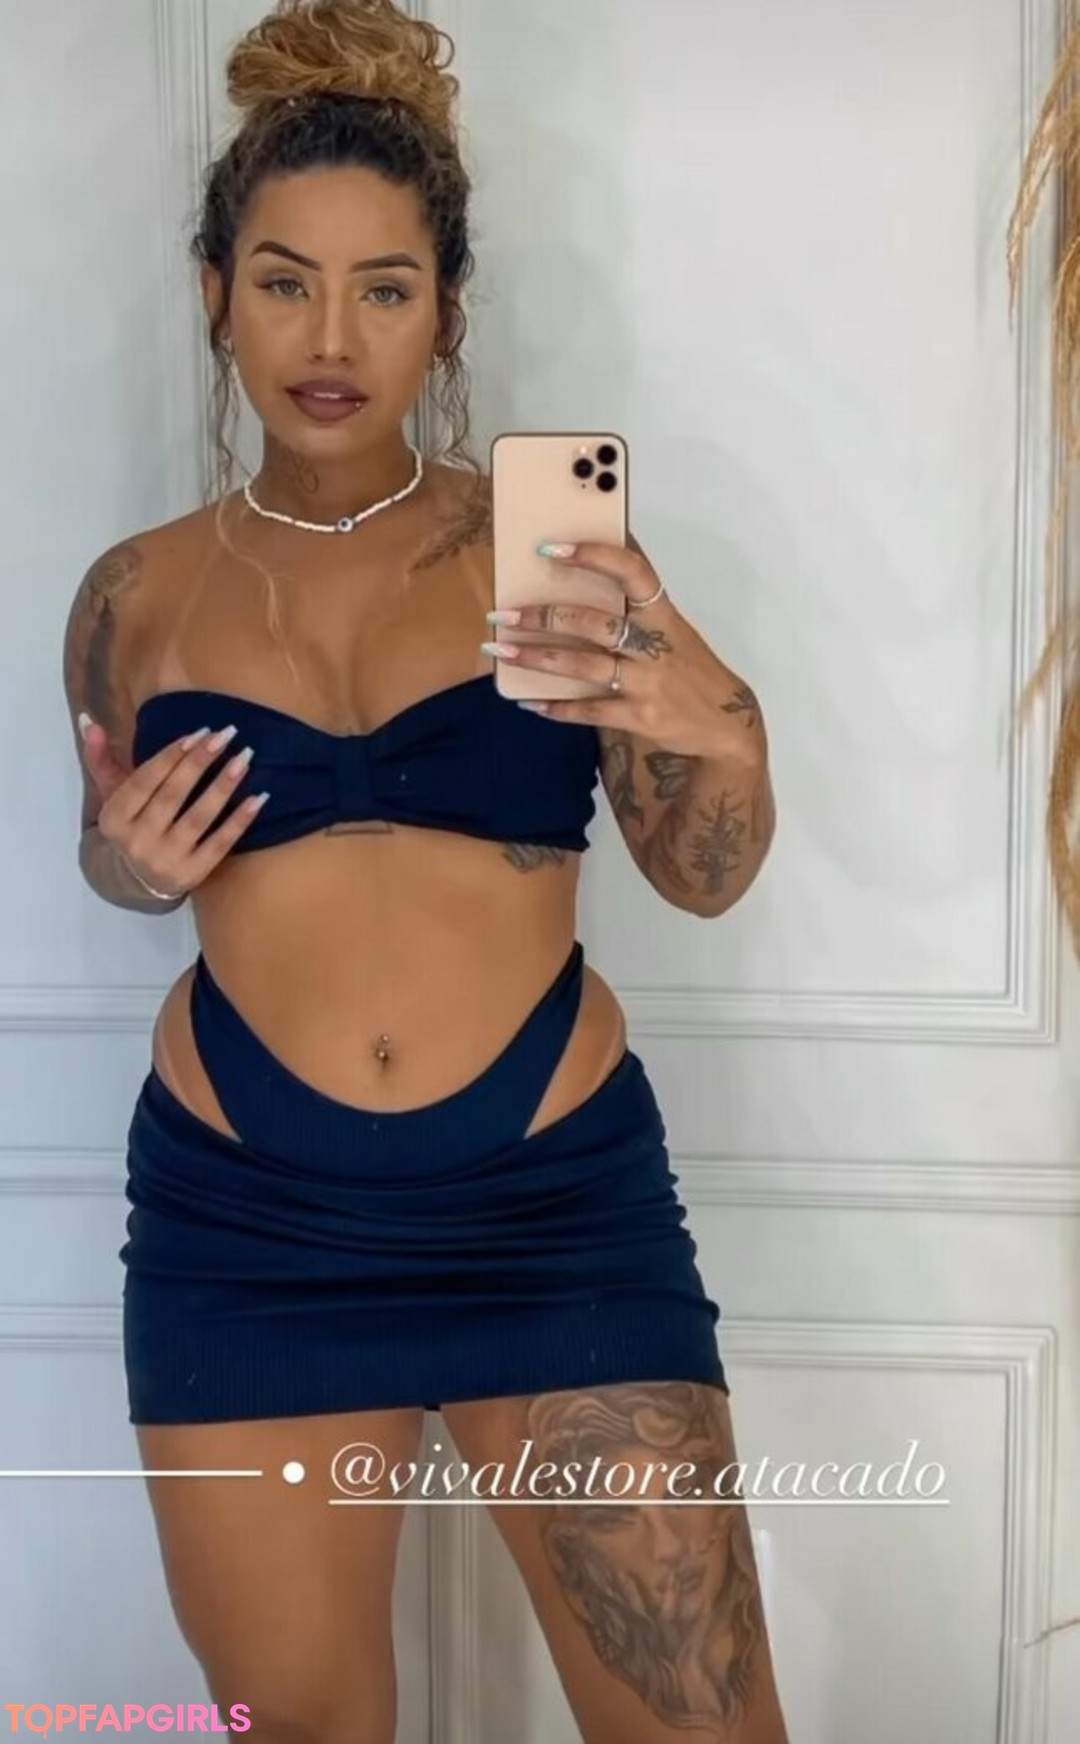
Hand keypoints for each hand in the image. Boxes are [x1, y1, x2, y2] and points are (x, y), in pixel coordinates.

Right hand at [79, 716, 265, 897]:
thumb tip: (90, 721)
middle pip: (173, 796)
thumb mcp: (112, 797)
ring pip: (198, 818)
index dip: (171, 756)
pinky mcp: (193, 874)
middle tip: (226, 735)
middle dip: (200, 762)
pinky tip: (258, 798)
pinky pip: (220, 844)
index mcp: (115, 818)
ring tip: (244, 758)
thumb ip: (102, 760)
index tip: (198, 733)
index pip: (144, 781)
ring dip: (223, 786)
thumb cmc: (131, 827)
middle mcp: (137, 841)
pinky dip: (240, 821)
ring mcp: (166, 860)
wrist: (138, 882)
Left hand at [483, 538, 762, 757]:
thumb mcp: (672, 630)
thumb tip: (592, 566)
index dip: (593, 556)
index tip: (550, 548)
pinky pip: (590, 710)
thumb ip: (636, 607)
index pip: (632, 572)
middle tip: (503, 614)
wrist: (725, 724)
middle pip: (594, 623)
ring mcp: (647, 683)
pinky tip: (530, 703)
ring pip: (584, 665)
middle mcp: (655, 646)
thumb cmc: (687, 668)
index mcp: (662, 615)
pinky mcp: (639, 717)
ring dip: (537, 659)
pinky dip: (557, 708)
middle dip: (543, 617)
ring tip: (501, 651)